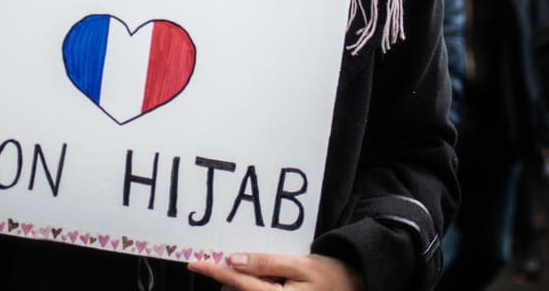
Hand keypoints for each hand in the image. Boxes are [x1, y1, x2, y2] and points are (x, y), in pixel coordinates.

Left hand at [188, 252, 363, 290]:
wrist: (354, 288)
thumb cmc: (329, 275)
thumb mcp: (300, 264)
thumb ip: (267, 263)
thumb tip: (235, 260)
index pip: (237, 282)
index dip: (214, 270)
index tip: (194, 262)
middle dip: (233, 278)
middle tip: (245, 262)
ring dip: (244, 284)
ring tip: (267, 274)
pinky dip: (253, 288)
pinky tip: (268, 281)